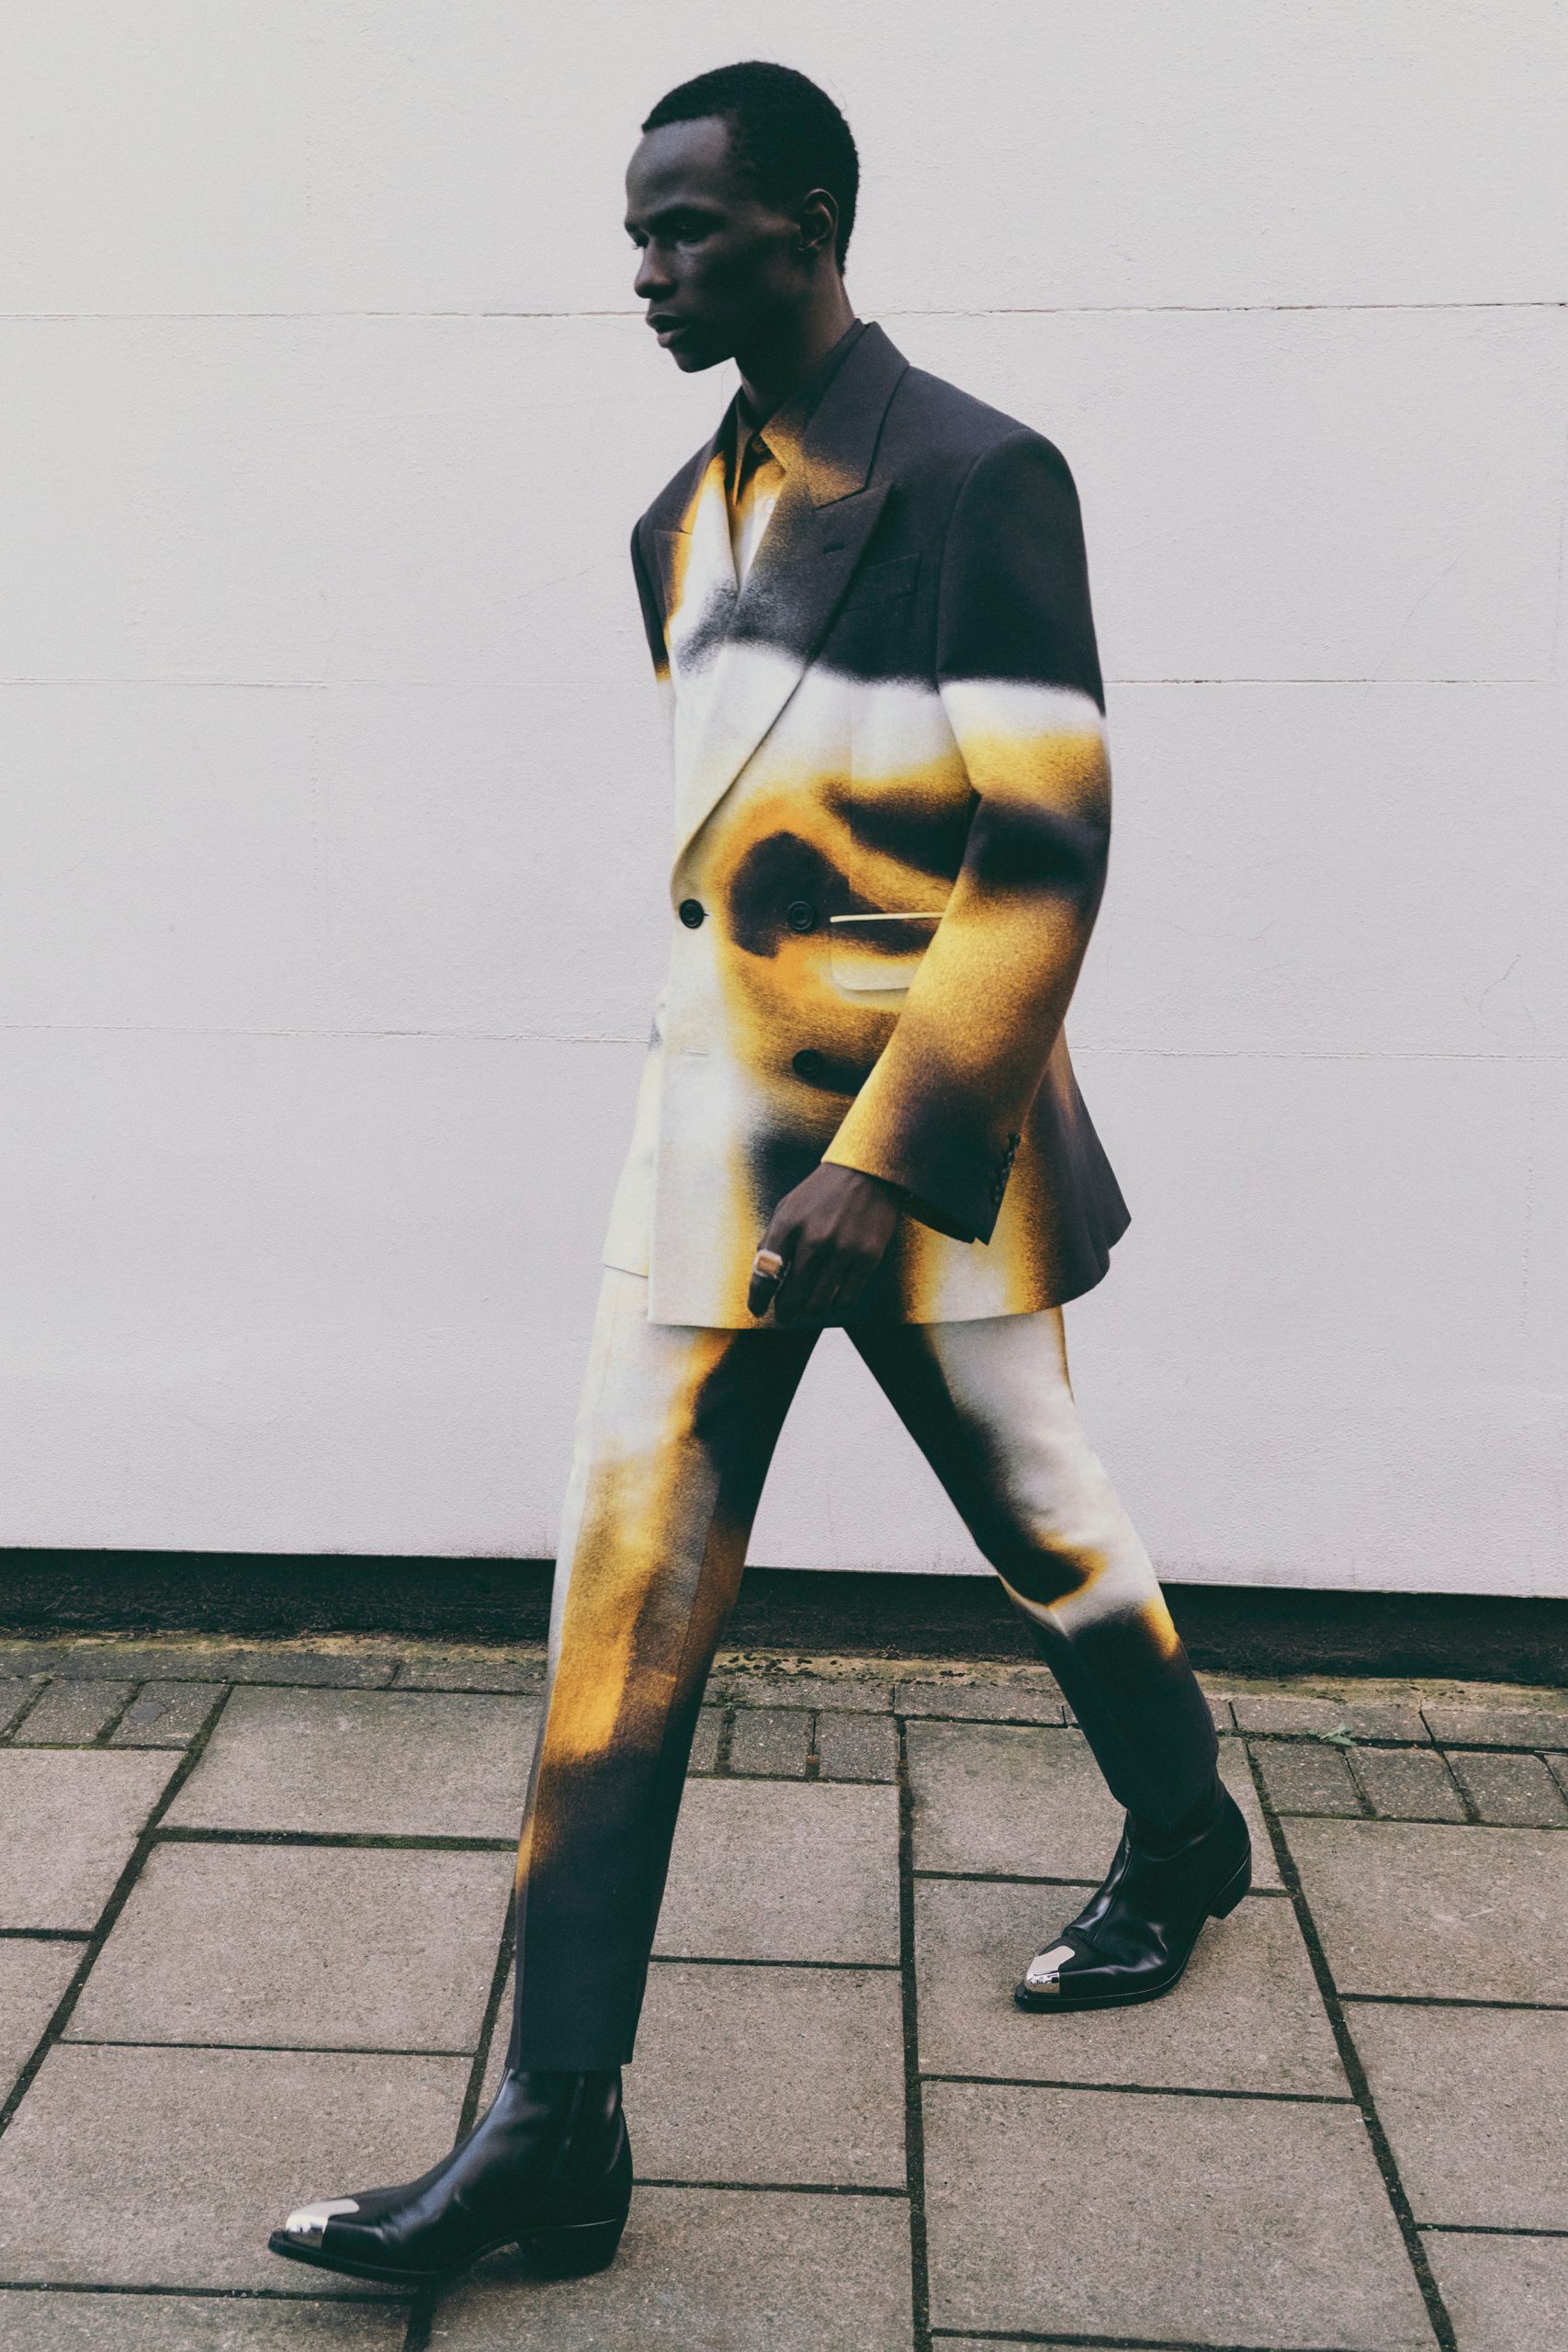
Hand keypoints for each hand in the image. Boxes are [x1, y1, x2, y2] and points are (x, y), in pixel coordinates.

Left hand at [748, 1164, 903, 1323]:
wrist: (867, 1172)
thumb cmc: (823, 1192)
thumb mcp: (788, 1206)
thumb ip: (773, 1238)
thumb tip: (762, 1272)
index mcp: (789, 1224)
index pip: (765, 1274)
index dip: (757, 1298)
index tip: (757, 1308)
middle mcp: (814, 1239)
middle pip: (791, 1296)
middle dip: (785, 1312)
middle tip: (785, 1315)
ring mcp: (843, 1249)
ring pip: (818, 1305)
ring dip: (809, 1313)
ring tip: (809, 1308)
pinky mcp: (868, 1257)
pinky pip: (846, 1300)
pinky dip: (835, 1305)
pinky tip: (832, 1298)